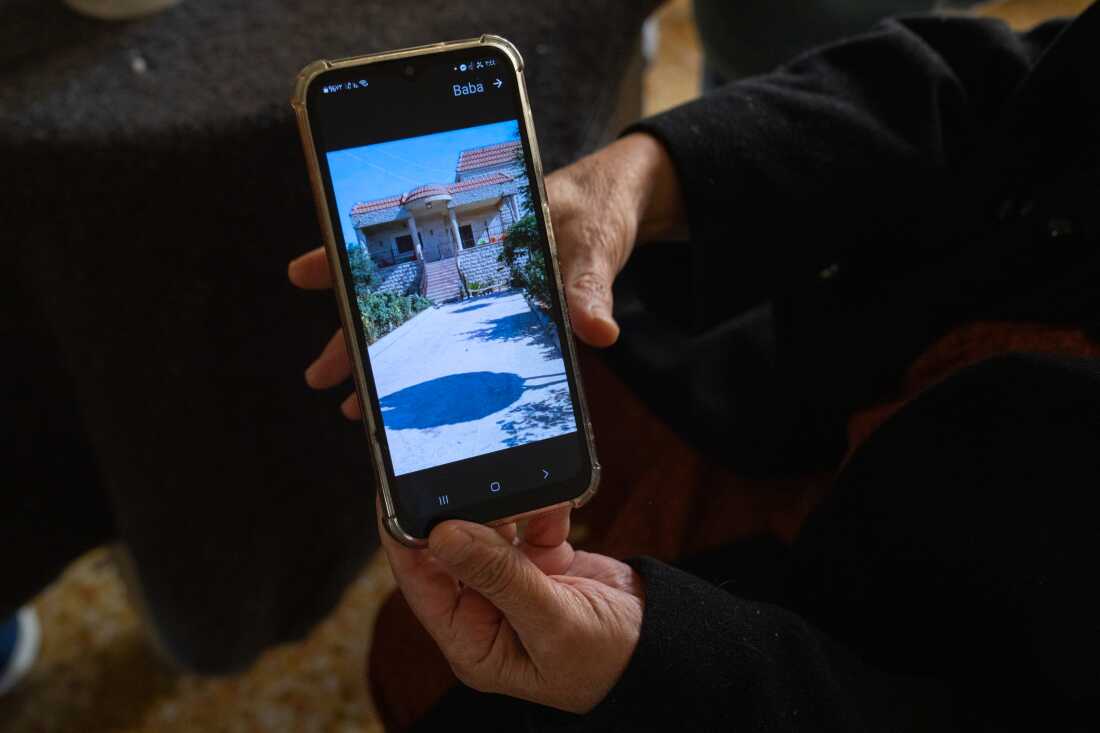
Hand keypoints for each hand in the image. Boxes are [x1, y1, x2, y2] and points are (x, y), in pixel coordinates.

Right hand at [287, 132, 684, 418]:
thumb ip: (590, 283)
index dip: (346, 258)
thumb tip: (597, 331)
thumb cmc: (601, 206)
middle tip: (321, 376)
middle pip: (396, 299)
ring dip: (384, 362)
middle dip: (352, 336)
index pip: (396, 241)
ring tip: (354, 406)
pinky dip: (428, 367)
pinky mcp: (503, 309)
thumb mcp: (595, 241)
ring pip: (418, 326)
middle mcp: (467, 258)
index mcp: (475, 228)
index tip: (302, 272)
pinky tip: (414, 400)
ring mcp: (481, 287)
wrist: (624, 201)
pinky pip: (454, 340)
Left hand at [379, 502, 644, 712]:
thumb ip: (498, 575)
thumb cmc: (608, 659)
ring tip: (520, 490)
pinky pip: (526, 521)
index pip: (421, 582)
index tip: (396, 491)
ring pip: (489, 529)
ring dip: (506, 507)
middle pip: (451, 550)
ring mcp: (512, 584)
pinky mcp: (541, 561)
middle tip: (463, 473)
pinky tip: (555, 509)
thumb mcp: (551, 622)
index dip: (404, 536)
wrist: (664, 644)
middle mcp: (485, 611)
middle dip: (461, 513)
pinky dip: (540, 508)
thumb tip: (442, 535)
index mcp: (473, 641)